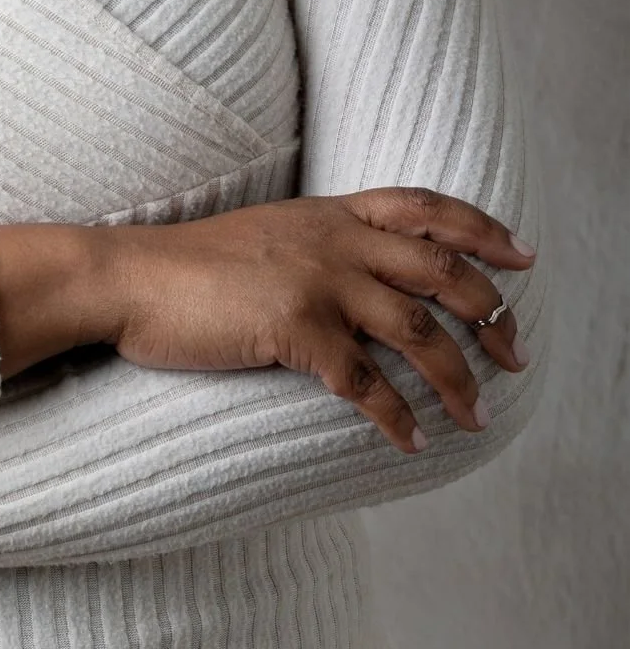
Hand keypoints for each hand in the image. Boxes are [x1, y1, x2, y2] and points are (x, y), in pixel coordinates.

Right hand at [103, 185, 536, 453]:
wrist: (127, 278)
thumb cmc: (186, 266)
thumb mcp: (265, 235)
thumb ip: (317, 243)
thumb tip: (360, 274)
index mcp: (328, 213)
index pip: (425, 207)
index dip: (482, 229)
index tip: (522, 255)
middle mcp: (333, 240)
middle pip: (441, 270)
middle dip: (491, 315)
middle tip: (516, 353)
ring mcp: (317, 283)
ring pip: (418, 334)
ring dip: (458, 381)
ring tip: (476, 417)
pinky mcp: (294, 330)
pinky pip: (367, 385)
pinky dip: (397, 419)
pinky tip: (411, 442)